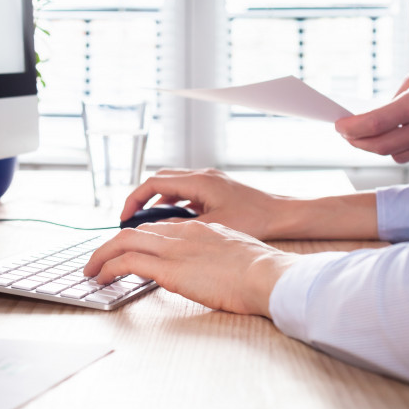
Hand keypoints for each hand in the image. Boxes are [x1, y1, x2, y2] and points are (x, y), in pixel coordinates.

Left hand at [84, 221, 297, 316]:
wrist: (267, 275)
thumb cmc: (262, 272)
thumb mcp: (236, 254)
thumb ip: (217, 255)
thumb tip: (212, 268)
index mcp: (200, 229)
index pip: (159, 228)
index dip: (139, 239)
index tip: (127, 250)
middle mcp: (183, 233)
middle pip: (136, 231)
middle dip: (112, 245)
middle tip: (99, 259)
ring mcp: (174, 249)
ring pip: (124, 242)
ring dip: (102, 255)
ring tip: (91, 270)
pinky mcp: (168, 268)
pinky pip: (127, 262)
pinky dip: (109, 268)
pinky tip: (101, 278)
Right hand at [121, 168, 379, 240]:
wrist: (284, 214)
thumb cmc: (255, 219)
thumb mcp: (212, 227)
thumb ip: (181, 227)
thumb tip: (155, 232)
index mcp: (199, 182)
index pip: (154, 183)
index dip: (134, 200)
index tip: (124, 218)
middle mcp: (202, 176)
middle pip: (159, 181)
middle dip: (141, 200)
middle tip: (130, 221)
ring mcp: (210, 181)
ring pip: (173, 186)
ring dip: (157, 202)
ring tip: (147, 224)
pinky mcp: (217, 189)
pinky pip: (186, 192)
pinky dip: (173, 204)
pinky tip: (173, 222)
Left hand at [335, 51, 408, 163]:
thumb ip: (393, 102)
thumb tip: (370, 121)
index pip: (376, 124)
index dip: (352, 129)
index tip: (339, 127)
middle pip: (382, 147)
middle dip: (359, 142)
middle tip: (349, 135)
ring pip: (399, 155)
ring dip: (384, 146)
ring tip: (381, 132)